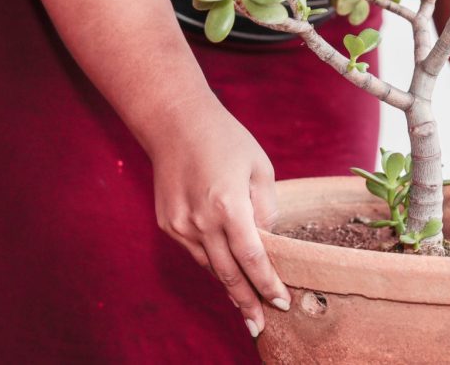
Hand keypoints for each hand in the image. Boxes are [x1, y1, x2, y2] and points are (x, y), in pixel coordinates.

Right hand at [149, 97, 288, 337]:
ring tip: (247, 307)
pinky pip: (195, 252)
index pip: (252, 258)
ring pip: (210, 266)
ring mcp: (180, 225)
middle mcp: (201, 221)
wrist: (174, 123)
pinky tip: (226, 272)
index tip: (281, 301)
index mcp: (228, 205)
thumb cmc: (226, 140)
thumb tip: (267, 240)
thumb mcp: (260, 168)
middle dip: (246, 302)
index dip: (268, 283)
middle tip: (261, 326)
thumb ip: (266, 208)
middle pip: (228, 274)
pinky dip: (212, 263)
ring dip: (229, 286)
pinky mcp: (167, 224)